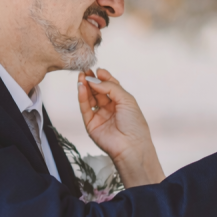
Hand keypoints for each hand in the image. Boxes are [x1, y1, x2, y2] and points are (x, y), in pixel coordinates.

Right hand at [77, 68, 165, 187]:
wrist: (131, 146)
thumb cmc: (135, 125)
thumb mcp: (126, 100)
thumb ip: (110, 87)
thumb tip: (94, 79)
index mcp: (122, 102)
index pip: (111, 86)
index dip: (104, 77)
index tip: (97, 70)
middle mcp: (111, 108)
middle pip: (98, 91)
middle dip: (92, 80)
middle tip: (85, 71)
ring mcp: (100, 116)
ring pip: (90, 98)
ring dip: (85, 87)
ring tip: (82, 77)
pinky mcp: (91, 124)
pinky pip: (85, 108)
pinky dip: (82, 97)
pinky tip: (81, 87)